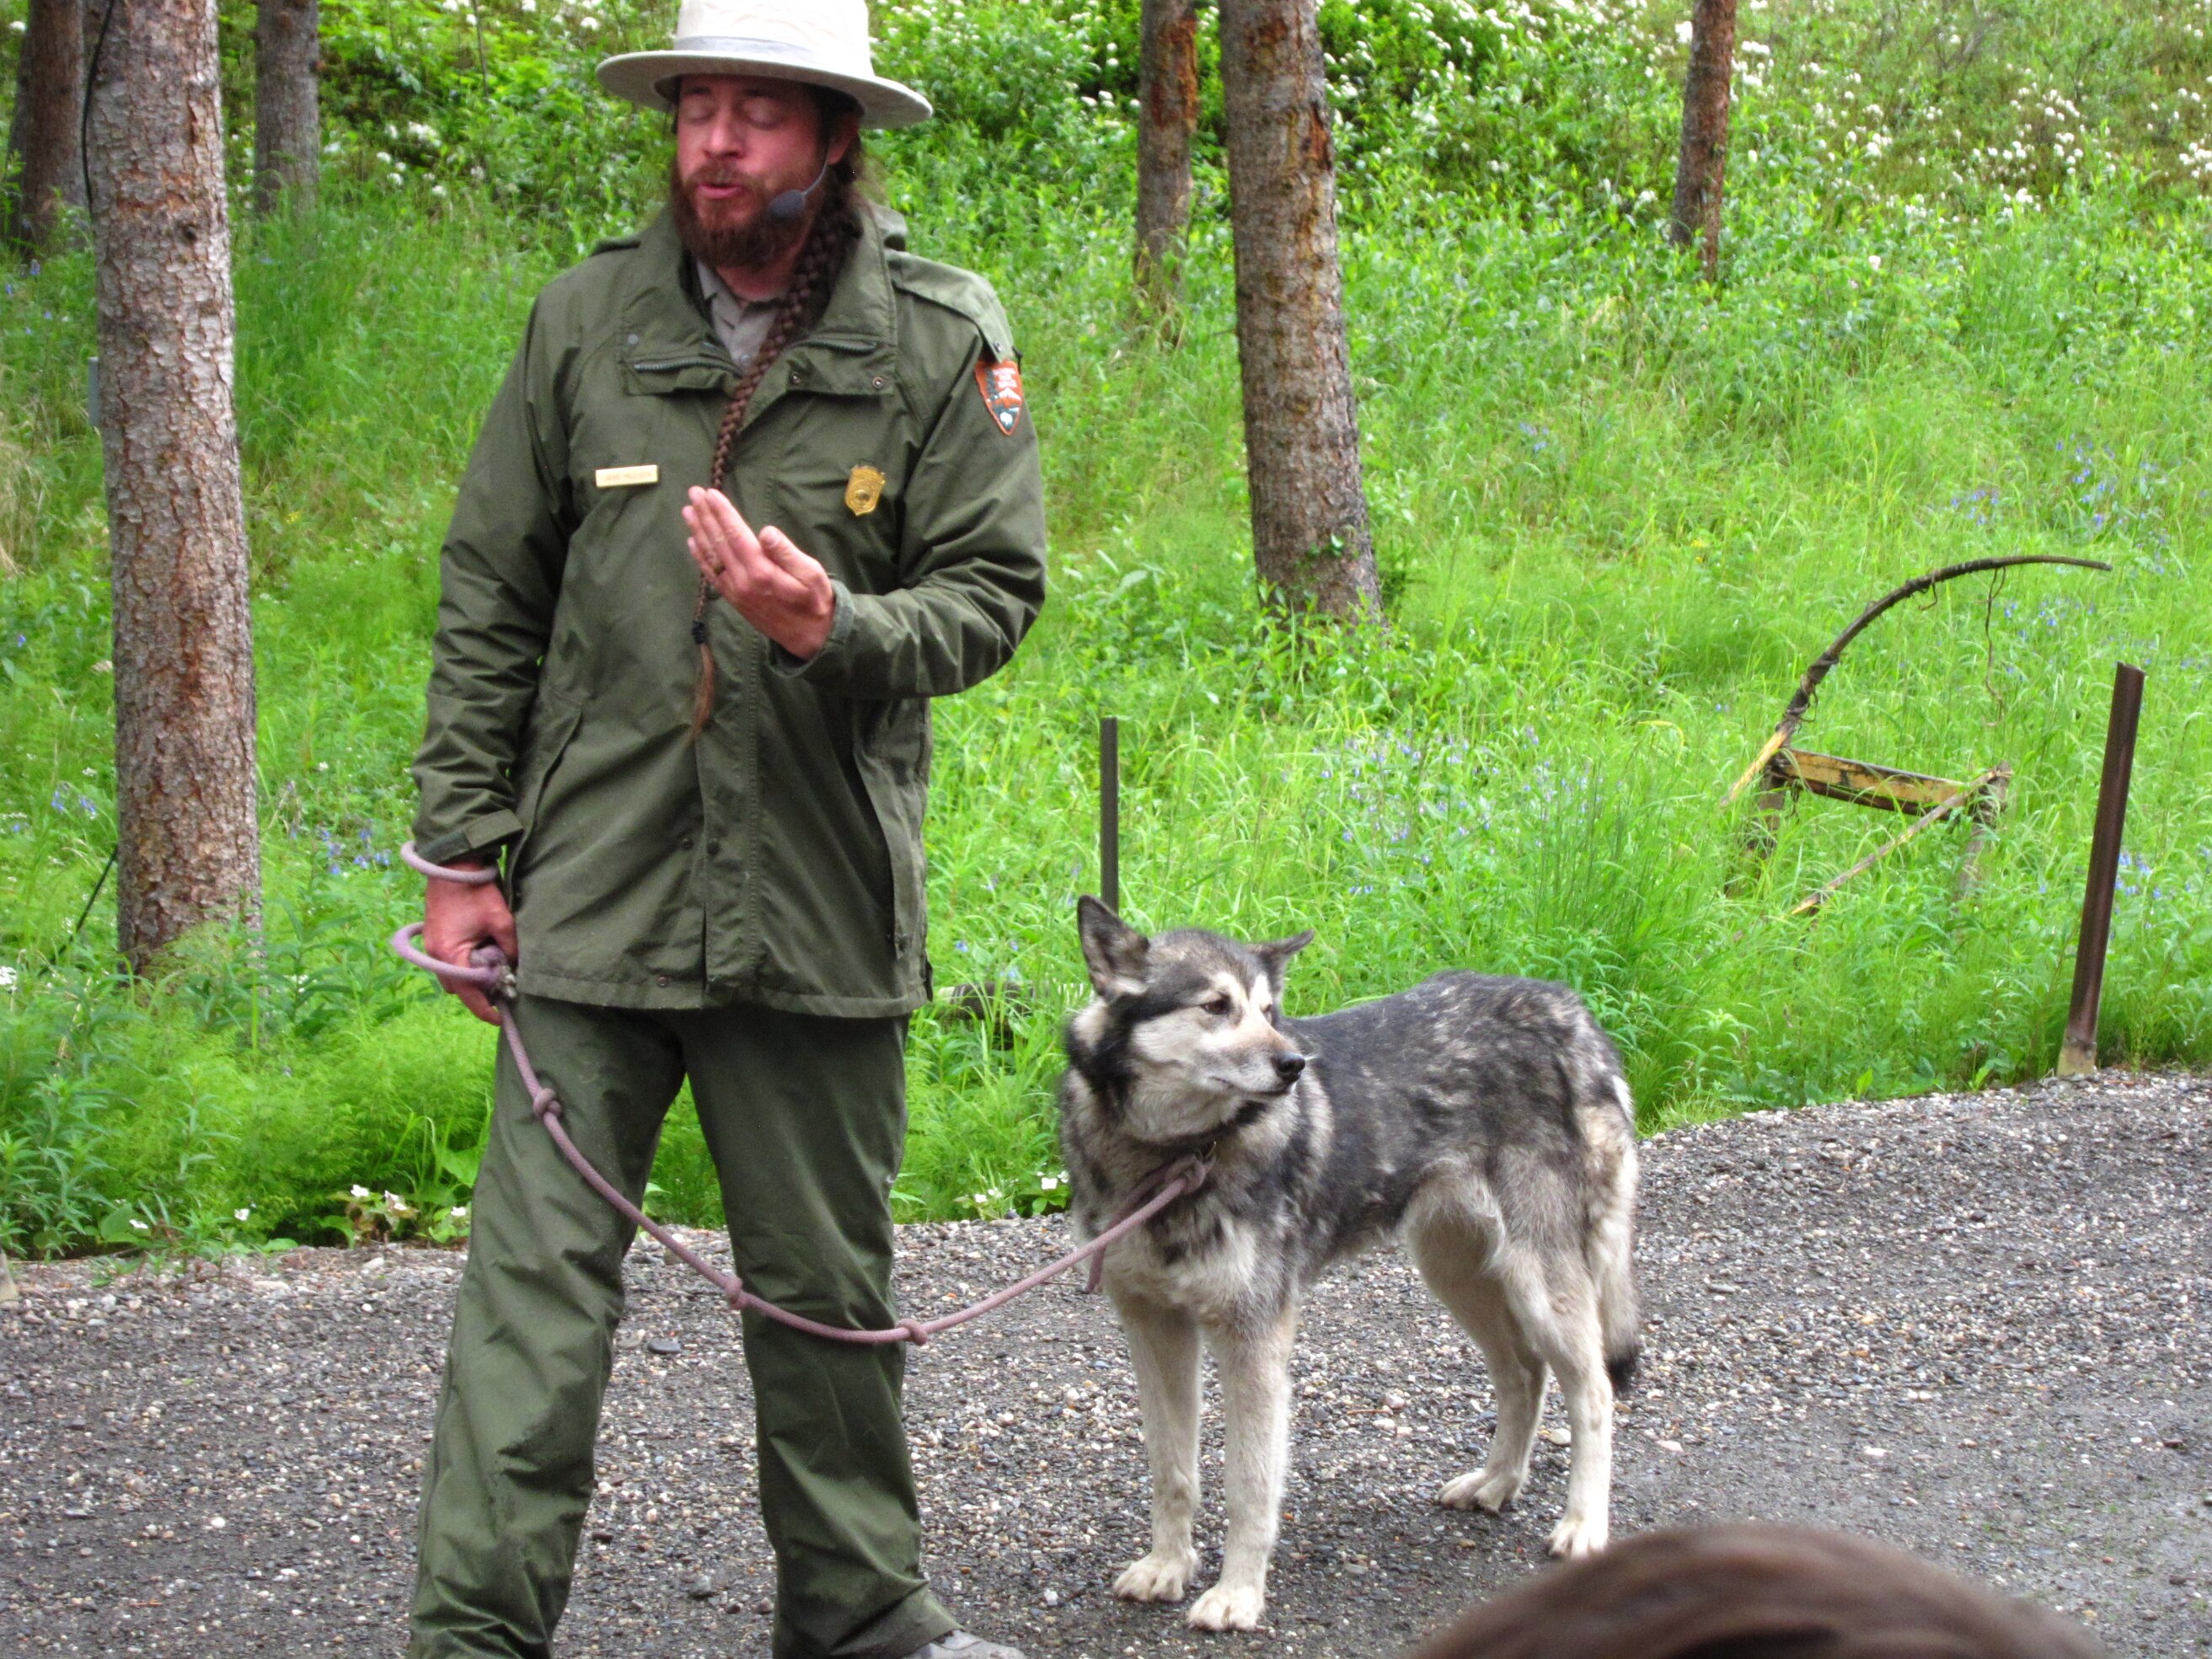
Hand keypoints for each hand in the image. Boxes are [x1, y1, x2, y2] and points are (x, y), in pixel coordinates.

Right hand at [423, 863, 518, 1025]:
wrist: (452, 864)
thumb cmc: (476, 892)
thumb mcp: (501, 921)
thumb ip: (510, 948)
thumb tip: (515, 967)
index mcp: (449, 955)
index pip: (468, 995)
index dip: (485, 1010)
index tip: (502, 1018)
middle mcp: (435, 955)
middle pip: (457, 989)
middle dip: (478, 995)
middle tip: (501, 993)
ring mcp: (431, 946)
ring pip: (451, 976)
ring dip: (471, 979)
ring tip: (494, 975)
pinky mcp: (434, 936)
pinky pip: (448, 962)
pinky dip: (464, 965)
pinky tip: (482, 956)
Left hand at [683, 486, 835, 660]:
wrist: (811, 637)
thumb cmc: (815, 601)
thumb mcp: (812, 574)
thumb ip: (787, 553)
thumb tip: (765, 531)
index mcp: (761, 571)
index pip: (736, 535)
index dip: (722, 513)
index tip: (711, 493)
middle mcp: (742, 581)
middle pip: (718, 542)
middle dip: (705, 516)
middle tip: (694, 492)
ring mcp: (735, 591)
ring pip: (710, 557)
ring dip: (698, 532)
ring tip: (688, 511)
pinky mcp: (734, 600)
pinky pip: (711, 575)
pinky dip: (700, 557)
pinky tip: (692, 543)